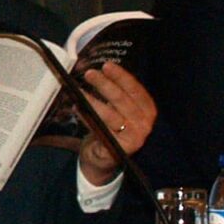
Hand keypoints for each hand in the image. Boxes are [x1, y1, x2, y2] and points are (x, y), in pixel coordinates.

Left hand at [72, 63, 157, 182]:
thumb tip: (94, 71)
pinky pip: (100, 129)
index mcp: (147, 110)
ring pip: (110, 115)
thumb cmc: (112, 128)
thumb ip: (114, 92)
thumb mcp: (119, 108)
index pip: (136, 90)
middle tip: (89, 73)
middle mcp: (144, 124)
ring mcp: (134, 137)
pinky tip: (76, 108)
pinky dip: (86, 117)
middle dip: (104, 85)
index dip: (121, 76)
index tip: (107, 66)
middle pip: (122, 100)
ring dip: (92, 100)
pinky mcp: (120, 148)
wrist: (105, 158)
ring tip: (78, 90)